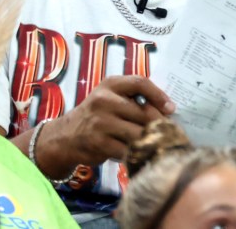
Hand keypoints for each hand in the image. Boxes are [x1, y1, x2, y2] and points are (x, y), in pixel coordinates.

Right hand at [37, 75, 173, 176]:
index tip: (171, 108)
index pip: (140, 83)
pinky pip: (127, 149)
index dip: (159, 95)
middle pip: (143, 112)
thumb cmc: (97, 116)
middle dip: (156, 124)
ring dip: (146, 139)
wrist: (65, 137)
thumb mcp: (111, 98)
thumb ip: (134, 98)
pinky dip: (133, 152)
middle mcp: (104, 100)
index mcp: (110, 85)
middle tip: (164, 131)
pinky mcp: (99, 142)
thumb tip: (168, 110)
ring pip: (138, 132)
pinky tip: (133, 152)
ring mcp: (100, 122)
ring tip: (150, 142)